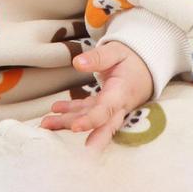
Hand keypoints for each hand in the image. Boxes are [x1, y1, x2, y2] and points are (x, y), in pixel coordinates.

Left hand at [39, 41, 153, 150]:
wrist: (147, 65)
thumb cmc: (133, 58)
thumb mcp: (117, 51)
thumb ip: (98, 57)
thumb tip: (78, 63)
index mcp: (121, 93)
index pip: (106, 110)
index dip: (91, 120)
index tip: (75, 127)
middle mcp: (117, 105)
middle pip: (99, 125)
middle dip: (77, 132)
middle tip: (57, 140)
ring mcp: (111, 108)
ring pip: (88, 118)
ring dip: (67, 122)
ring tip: (45, 123)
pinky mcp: (105, 105)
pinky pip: (87, 111)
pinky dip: (71, 112)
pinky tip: (55, 110)